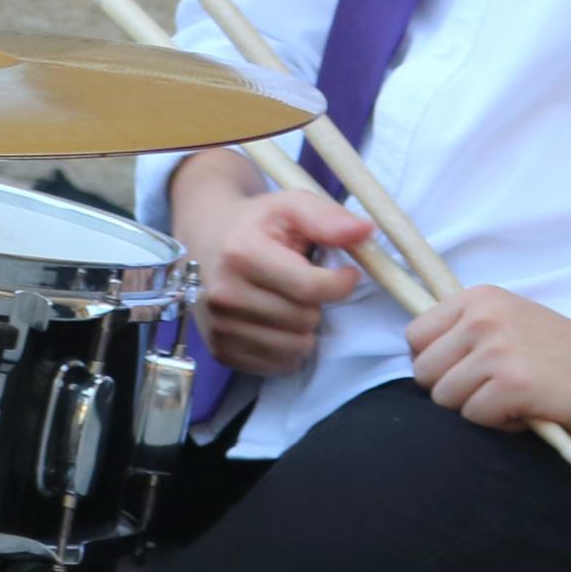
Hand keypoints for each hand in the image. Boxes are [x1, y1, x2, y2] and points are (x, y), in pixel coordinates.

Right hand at [190, 186, 374, 376]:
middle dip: (316, 304)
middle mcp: (225, 295)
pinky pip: (278, 365)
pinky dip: (287, 347)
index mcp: (242, 255)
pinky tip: (275, 321)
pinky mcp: (220, 351)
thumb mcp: (290, 206)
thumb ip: (327, 217)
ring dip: (304, 329)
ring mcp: (219, 327)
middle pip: (305, 320)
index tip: (345, 273)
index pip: (311, 288)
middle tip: (301, 284)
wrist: (205, 240)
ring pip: (295, 348)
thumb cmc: (255, 224)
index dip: (341, 283)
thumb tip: (365, 232)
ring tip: (288, 302)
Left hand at [405, 286, 570, 438]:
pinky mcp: (512, 383)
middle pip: (424, 372)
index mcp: (477, 298)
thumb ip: (465, 331)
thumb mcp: (508, 320)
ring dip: (477, 409)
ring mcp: (497, 349)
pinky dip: (500, 423)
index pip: (415, 336)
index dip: (432, 363)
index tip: (459, 372)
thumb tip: (418, 360)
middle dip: (451, 390)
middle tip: (491, 390)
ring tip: (513, 398)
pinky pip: (476, 418)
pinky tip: (528, 410)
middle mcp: (482, 318)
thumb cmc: (560, 352)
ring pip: (447, 398)